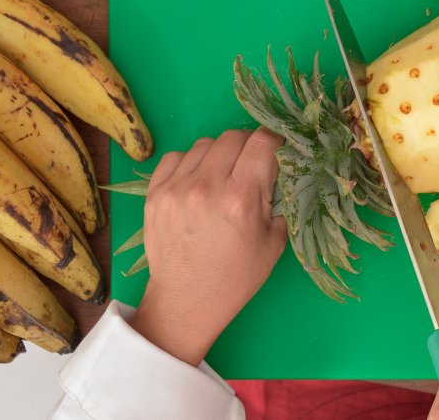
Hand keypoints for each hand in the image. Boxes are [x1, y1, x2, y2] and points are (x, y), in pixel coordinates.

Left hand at [129, 128, 286, 365]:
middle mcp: (207, 186)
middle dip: (249, 146)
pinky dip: (191, 162)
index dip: (275, 141)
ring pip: (206, 143)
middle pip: (234, 137)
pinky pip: (176, 156)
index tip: (277, 151)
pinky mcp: (155, 193)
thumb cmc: (236, 276)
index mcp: (241, 198)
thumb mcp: (274, 242)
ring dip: (220, 154)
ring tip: (223, 177)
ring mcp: (177, 187)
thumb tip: (282, 171)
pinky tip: (198, 182)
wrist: (186, 300)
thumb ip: (281, 201)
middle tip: (252, 166)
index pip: (262, 142)